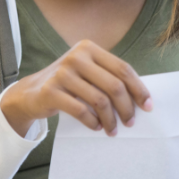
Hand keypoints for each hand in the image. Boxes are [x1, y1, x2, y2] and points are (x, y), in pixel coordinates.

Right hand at [0, 39, 151, 136]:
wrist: (30, 93)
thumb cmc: (68, 83)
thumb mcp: (87, 72)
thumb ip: (108, 77)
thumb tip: (141, 97)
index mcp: (89, 48)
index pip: (123, 69)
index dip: (139, 89)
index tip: (148, 106)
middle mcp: (76, 57)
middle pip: (114, 85)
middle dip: (127, 107)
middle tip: (131, 122)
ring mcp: (62, 73)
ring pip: (99, 100)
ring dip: (110, 120)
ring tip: (113, 130)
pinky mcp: (50, 91)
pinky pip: (81, 111)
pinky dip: (92, 122)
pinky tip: (97, 127)